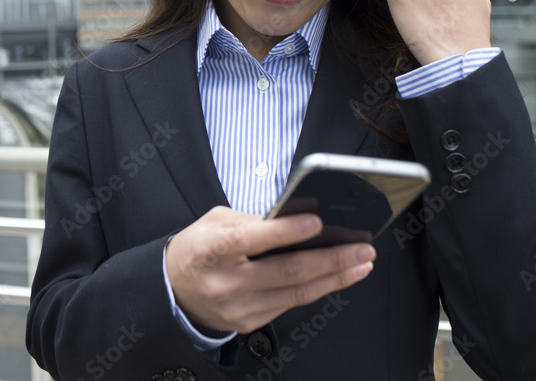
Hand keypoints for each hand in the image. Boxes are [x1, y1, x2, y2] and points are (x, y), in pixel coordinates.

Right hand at [165, 206, 374, 332]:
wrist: (173, 290)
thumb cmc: (198, 249)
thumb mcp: (215, 221)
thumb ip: (255, 219)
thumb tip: (301, 212)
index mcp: (212, 249)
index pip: (252, 239)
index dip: (286, 231)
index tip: (317, 222)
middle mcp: (226, 281)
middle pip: (286, 271)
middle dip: (331, 259)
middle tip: (362, 248)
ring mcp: (239, 307)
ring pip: (296, 292)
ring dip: (335, 277)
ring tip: (361, 262)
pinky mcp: (250, 322)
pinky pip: (291, 303)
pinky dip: (318, 289)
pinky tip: (336, 277)